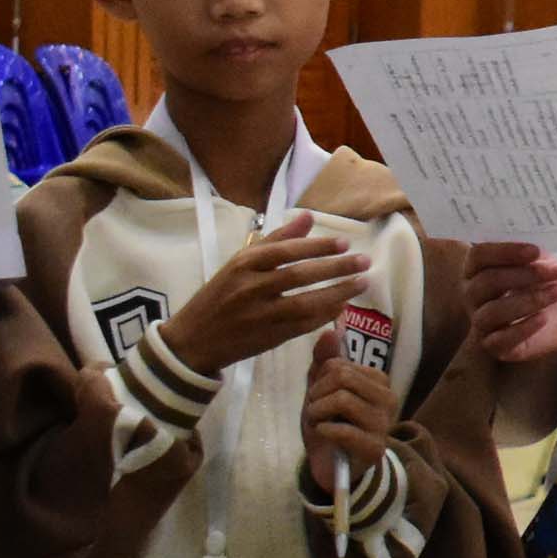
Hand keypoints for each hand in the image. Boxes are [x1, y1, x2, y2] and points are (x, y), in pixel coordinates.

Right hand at [167, 213, 367, 374]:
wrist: (192, 340)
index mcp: (242, 265)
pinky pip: (303, 325)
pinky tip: (342, 306)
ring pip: (306, 302)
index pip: (285, 251)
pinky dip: (324, 315)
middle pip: (299, 275)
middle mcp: (250, 288)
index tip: (345, 243)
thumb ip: (275, 240)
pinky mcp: (267, 338)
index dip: (317, 246)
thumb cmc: (219, 296)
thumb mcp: (239, 264)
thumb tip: (307, 216)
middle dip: (336, 267)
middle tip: (364, 261)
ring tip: (362, 283)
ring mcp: (259, 315)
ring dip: (338, 292)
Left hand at [301, 354, 394, 498]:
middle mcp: (388, 399)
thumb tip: (330, 330)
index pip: (339, 364)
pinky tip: (324, 435)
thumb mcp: (320, 390)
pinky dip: (324, 430)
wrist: (334, 464)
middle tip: (315, 410)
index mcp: (379, 382)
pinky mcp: (374, 448)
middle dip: (317, 394)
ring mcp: (384, 424)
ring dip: (317, 412)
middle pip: (342, 377)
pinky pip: (343, 429)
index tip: (318, 397)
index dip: (319, 380)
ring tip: (318, 423)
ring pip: (342, 399)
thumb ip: (324, 361)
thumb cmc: (330, 423)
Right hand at [464, 240, 556, 366]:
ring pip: (492, 311)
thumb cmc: (541, 287)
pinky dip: (523, 328)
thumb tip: (541, 254)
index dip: (506, 251)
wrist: (555, 323)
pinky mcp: (493, 345)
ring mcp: (480, 320)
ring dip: (529, 300)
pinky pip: (500, 339)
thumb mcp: (543, 266)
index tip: (535, 251)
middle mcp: (472, 294)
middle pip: (487, 281)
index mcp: (478, 269)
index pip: (479, 255)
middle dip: (526, 274)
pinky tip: (543, 318)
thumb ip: (537, 257)